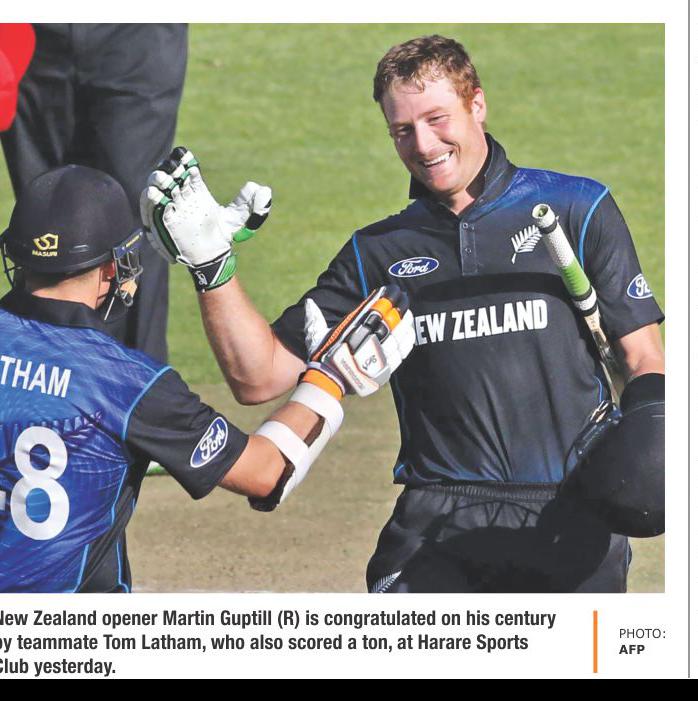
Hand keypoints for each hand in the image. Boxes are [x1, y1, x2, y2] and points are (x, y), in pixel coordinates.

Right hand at [139, 147, 271, 291]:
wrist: (211, 257)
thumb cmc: (223, 237)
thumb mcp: (239, 220)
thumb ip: (251, 204)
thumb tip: (262, 189)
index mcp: (197, 189)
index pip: (186, 167)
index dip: (183, 160)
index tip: (188, 160)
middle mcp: (182, 195)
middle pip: (168, 173)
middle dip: (169, 168)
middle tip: (175, 171)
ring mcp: (170, 206)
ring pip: (155, 186)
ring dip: (156, 181)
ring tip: (164, 182)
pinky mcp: (162, 220)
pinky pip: (149, 207)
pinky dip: (150, 199)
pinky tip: (158, 197)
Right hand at [301, 285, 415, 397]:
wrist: (327, 384)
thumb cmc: (322, 358)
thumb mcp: (315, 336)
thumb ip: (315, 319)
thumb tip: (309, 302)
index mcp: (351, 331)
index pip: (373, 311)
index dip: (385, 300)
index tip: (391, 292)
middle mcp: (365, 343)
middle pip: (388, 322)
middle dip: (398, 310)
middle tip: (403, 301)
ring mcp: (376, 358)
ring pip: (397, 338)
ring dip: (405, 324)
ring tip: (408, 315)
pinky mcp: (384, 371)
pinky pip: (400, 354)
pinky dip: (406, 343)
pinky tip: (409, 333)